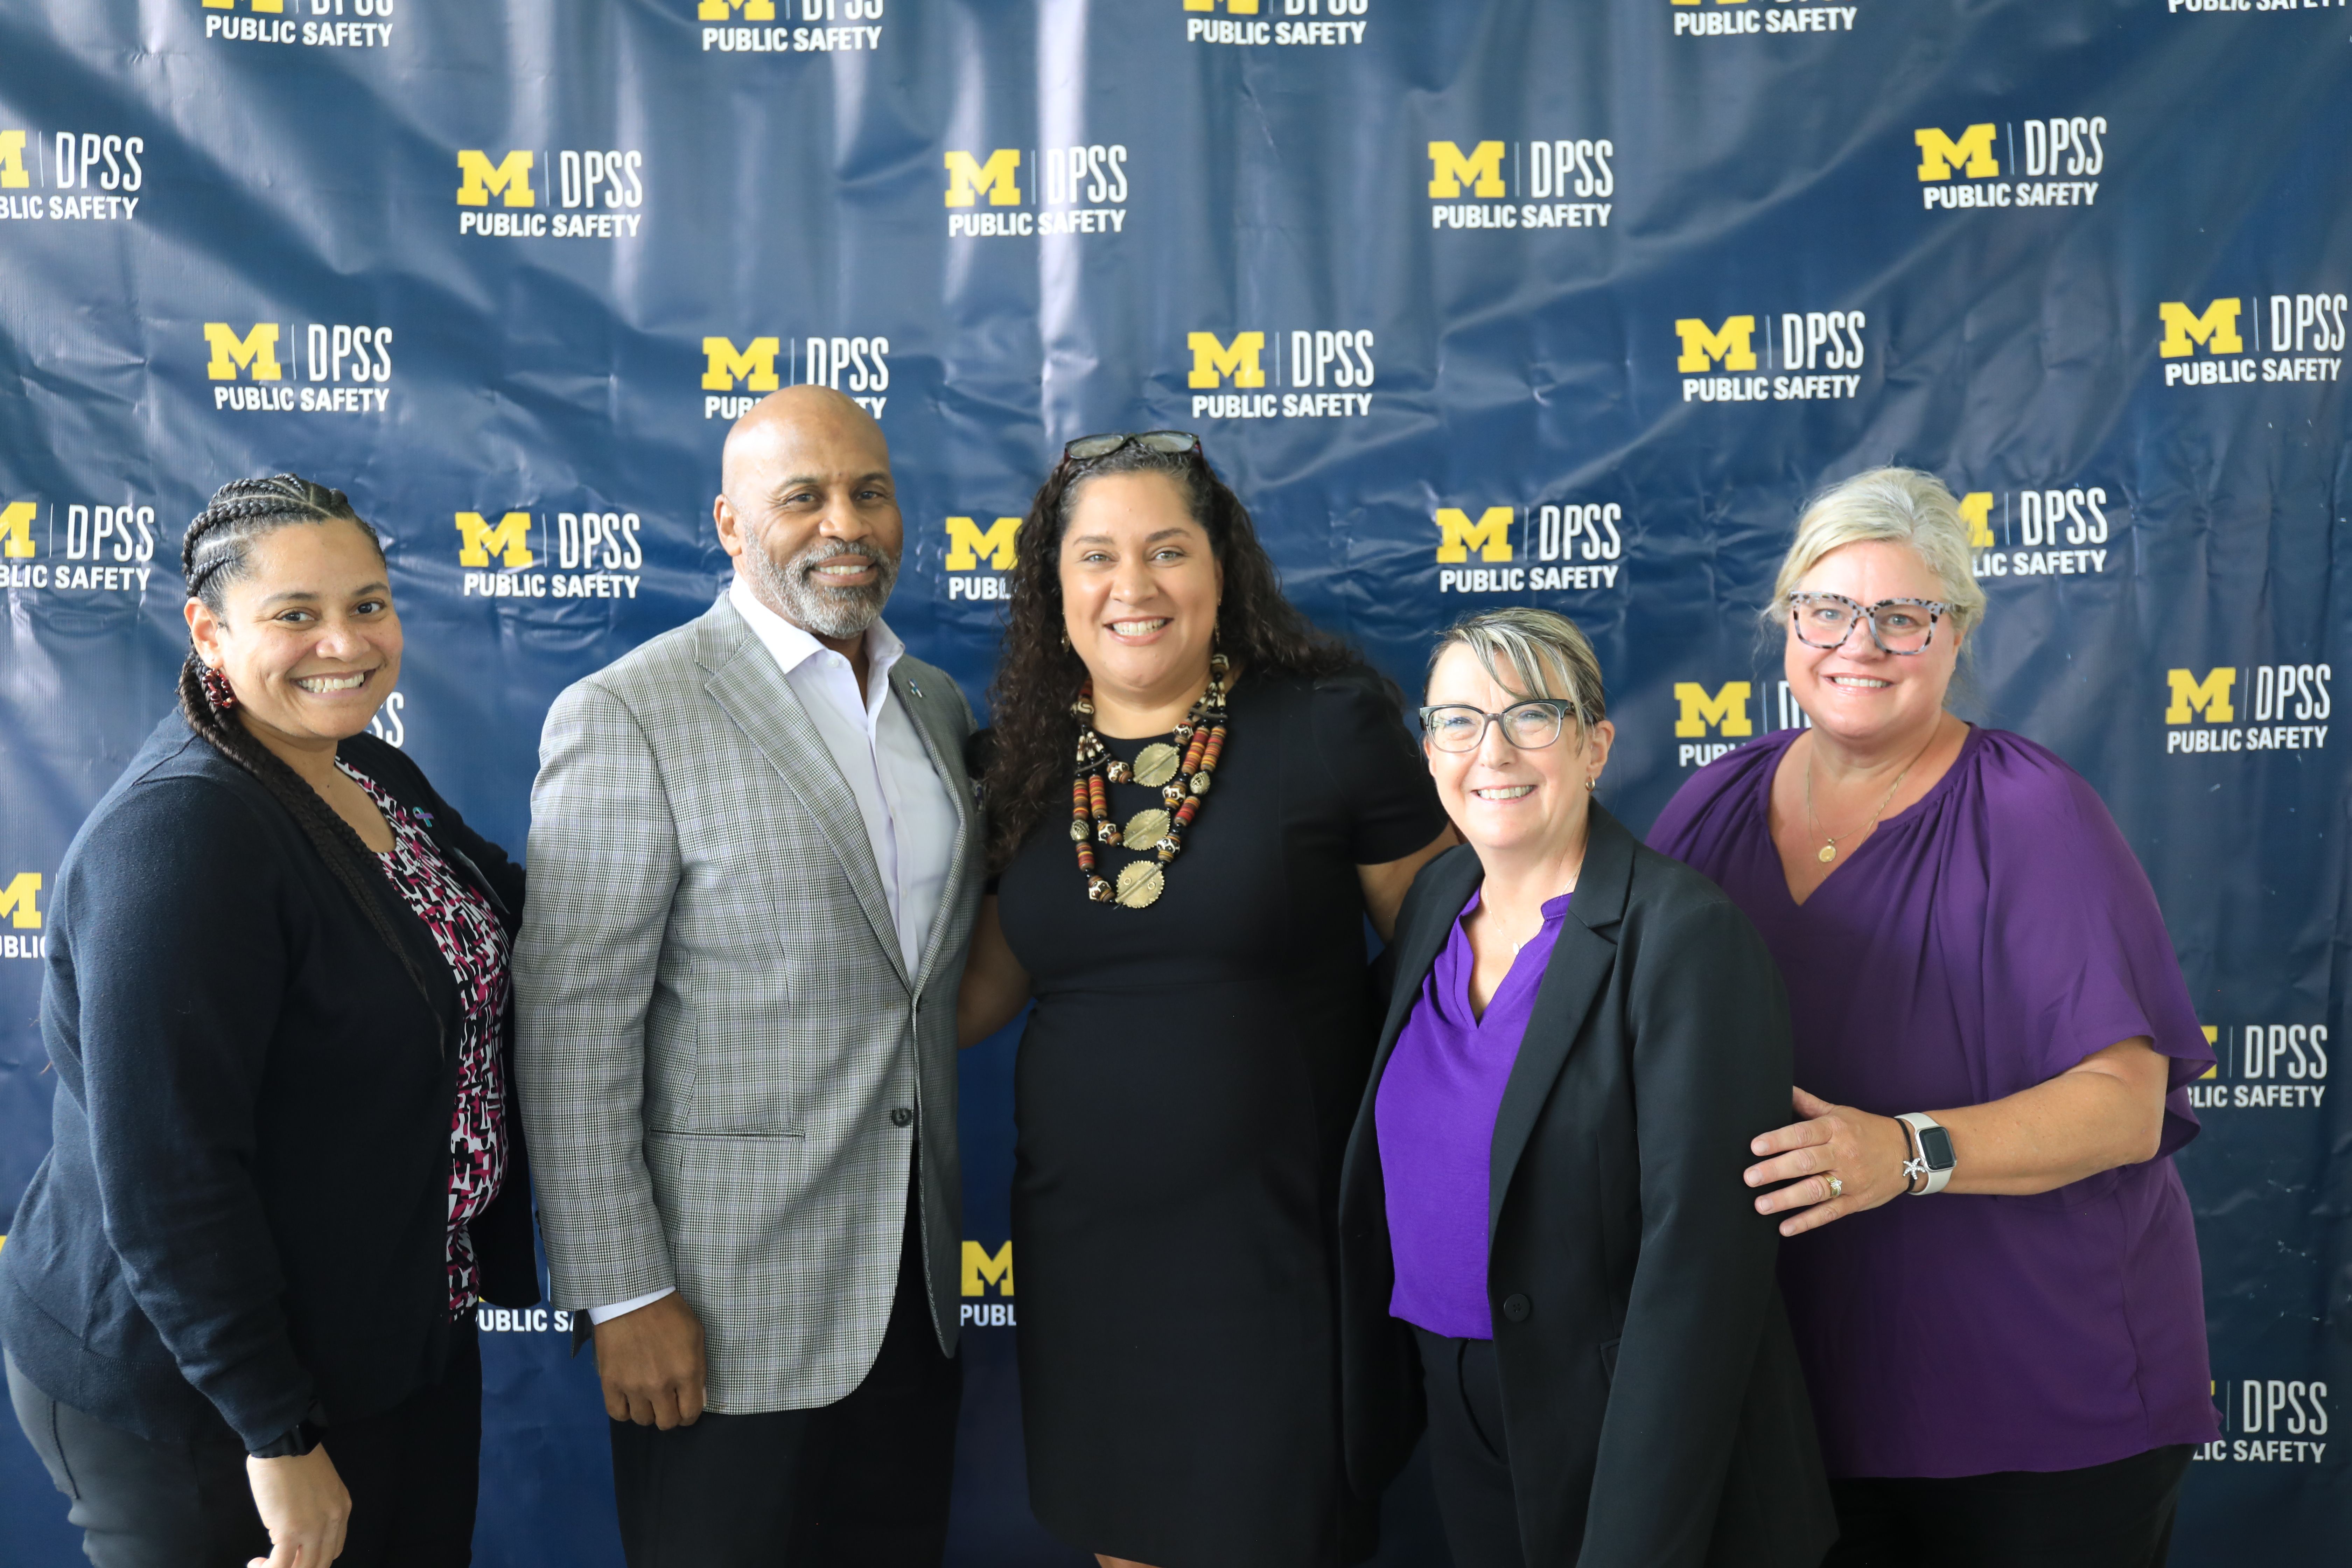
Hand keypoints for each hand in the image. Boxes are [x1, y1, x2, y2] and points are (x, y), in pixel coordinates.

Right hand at [245, 1446, 350, 1566]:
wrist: (285, 1443)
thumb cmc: (296, 1459)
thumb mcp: (321, 1486)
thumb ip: (316, 1509)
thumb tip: (296, 1530)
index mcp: (341, 1509)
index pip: (334, 1549)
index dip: (313, 1559)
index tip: (294, 1557)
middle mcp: (332, 1522)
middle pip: (320, 1562)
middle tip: (278, 1563)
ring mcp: (313, 1528)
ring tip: (264, 1565)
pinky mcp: (290, 1531)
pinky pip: (280, 1566)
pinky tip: (256, 1564)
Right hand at [592, 1291, 706, 1427]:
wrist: (632, 1297)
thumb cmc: (669, 1312)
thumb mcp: (696, 1335)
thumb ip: (699, 1370)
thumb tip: (700, 1398)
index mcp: (686, 1373)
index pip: (690, 1414)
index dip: (689, 1415)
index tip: (685, 1408)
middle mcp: (660, 1385)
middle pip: (666, 1422)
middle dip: (669, 1415)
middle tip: (666, 1402)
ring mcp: (633, 1386)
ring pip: (642, 1420)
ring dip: (647, 1411)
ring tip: (646, 1396)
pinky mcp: (610, 1383)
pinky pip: (617, 1413)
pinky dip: (624, 1410)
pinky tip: (628, 1399)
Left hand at [1744, 1086, 1914, 1236]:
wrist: (1910, 1152)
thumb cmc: (1867, 1130)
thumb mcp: (1839, 1112)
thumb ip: (1808, 1104)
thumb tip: (1781, 1088)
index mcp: (1835, 1129)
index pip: (1802, 1134)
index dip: (1778, 1140)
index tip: (1755, 1147)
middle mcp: (1842, 1154)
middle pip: (1805, 1162)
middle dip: (1775, 1171)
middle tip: (1749, 1177)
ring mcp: (1850, 1180)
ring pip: (1816, 1190)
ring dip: (1786, 1199)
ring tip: (1761, 1205)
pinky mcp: (1856, 1201)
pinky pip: (1830, 1213)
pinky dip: (1807, 1221)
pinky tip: (1785, 1227)